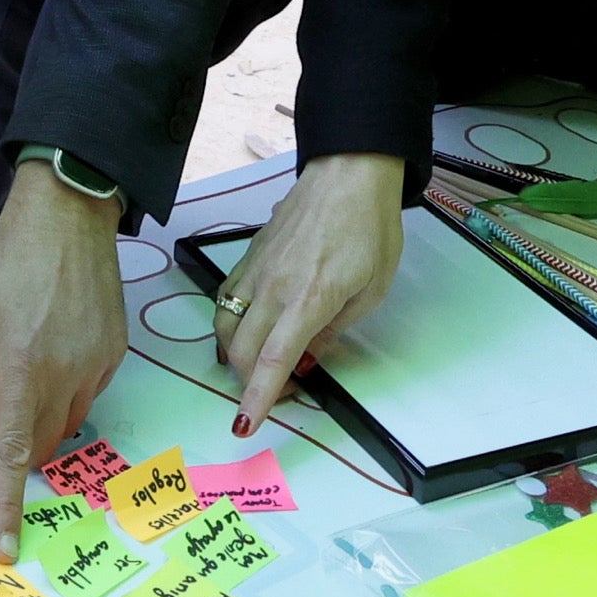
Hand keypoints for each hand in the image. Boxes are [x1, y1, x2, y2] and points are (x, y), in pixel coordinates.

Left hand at [0, 162, 128, 561]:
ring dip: (42, 415)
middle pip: (41, 443)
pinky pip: (86, 391)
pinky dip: (65, 387)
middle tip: (2, 405)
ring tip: (29, 361)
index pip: (11, 453)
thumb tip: (1, 414)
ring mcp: (99, 365)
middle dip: (19, 447)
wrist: (70, 214)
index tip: (5, 547)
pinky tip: (56, 344)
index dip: (7, 505)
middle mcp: (67, 374)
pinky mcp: (117, 351)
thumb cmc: (11, 261)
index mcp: (24, 368)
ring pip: (67, 420)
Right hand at [219, 153, 403, 435]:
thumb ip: (336, 328)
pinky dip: (229, 325)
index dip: (257, 397)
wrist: (349, 171)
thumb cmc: (371, 227)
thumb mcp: (373, 289)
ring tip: (260, 364)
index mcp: (309, 298)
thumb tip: (309, 355)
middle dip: (249, 383)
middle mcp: (273, 287)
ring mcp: (256, 269)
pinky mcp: (248, 255)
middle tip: (280, 390)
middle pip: (239, 351)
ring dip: (235, 356)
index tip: (245, 425)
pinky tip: (248, 329)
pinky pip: (226, 300)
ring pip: (223, 326)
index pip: (272, 359)